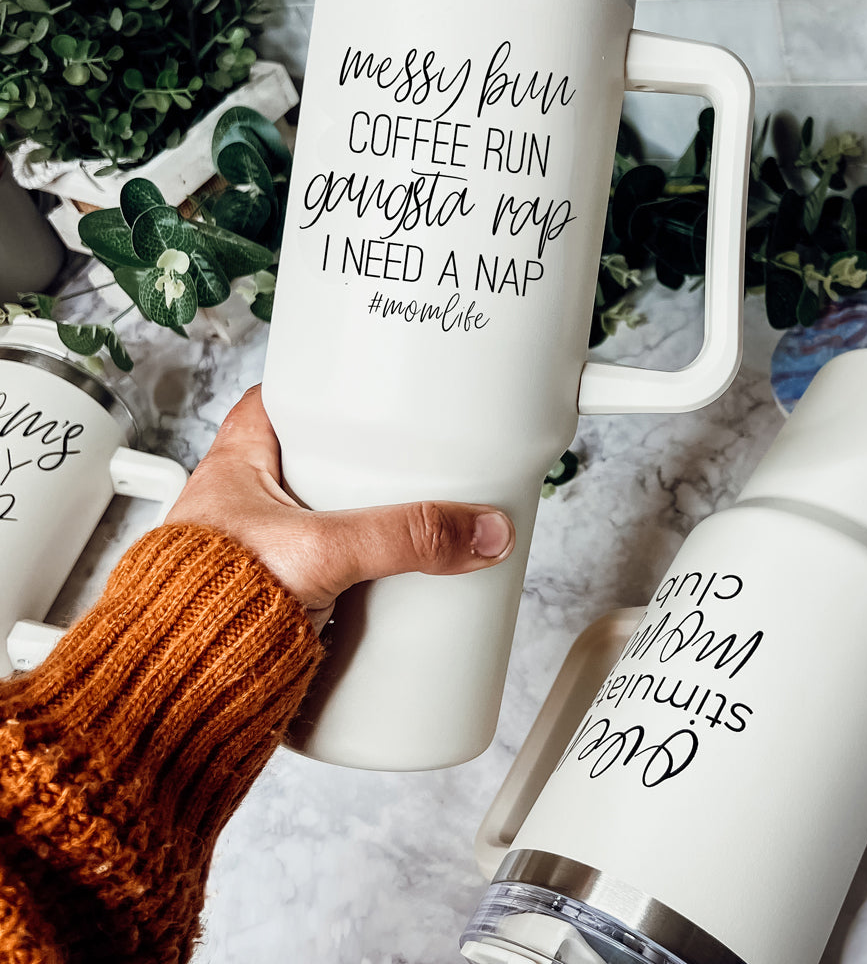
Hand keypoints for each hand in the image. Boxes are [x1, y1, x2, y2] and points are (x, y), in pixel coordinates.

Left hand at [164, 385, 515, 626]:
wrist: (175, 691)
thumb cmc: (201, 606)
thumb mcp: (322, 551)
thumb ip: (404, 537)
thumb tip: (477, 530)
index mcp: (235, 468)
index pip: (279, 404)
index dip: (321, 392)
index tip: (367, 390)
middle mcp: (242, 507)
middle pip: (311, 465)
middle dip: (358, 467)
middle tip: (407, 461)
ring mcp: (258, 555)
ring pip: (320, 523)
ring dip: (359, 525)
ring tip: (409, 522)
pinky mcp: (274, 602)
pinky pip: (323, 574)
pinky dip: (353, 576)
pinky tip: (383, 584)